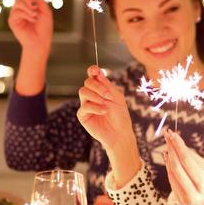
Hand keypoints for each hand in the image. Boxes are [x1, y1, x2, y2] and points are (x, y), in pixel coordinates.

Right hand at [7, 0, 52, 52]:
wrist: (41, 41)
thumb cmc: (44, 28)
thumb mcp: (45, 11)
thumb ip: (39, 0)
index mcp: (28, 4)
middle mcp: (20, 7)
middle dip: (29, 0)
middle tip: (36, 8)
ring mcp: (15, 14)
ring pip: (18, 3)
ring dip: (28, 8)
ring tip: (35, 16)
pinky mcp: (12, 21)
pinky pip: (16, 12)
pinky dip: (25, 14)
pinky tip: (31, 20)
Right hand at [76, 66, 140, 185]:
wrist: (120, 133)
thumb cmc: (120, 115)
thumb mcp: (117, 97)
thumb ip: (107, 85)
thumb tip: (98, 72)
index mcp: (100, 89)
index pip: (92, 76)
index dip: (92, 71)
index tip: (95, 70)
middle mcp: (92, 95)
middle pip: (87, 82)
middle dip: (97, 87)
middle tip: (108, 95)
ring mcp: (86, 105)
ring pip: (82, 92)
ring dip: (95, 96)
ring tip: (105, 104)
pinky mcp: (83, 116)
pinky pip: (84, 107)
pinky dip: (94, 107)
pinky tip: (103, 111)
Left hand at [163, 129, 203, 204]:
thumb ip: (194, 159)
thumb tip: (179, 146)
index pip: (187, 161)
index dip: (178, 146)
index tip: (173, 134)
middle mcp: (192, 195)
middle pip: (176, 167)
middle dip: (171, 149)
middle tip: (167, 135)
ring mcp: (185, 201)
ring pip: (171, 174)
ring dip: (168, 157)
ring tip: (168, 144)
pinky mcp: (180, 202)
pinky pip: (172, 181)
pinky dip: (170, 168)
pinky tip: (169, 157)